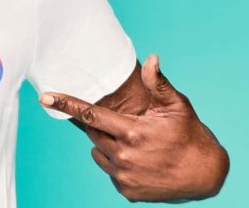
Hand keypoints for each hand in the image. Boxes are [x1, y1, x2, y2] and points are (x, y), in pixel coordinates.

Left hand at [40, 54, 228, 201]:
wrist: (204, 174)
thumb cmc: (189, 134)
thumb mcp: (176, 106)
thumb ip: (158, 83)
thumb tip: (151, 58)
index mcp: (132, 133)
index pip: (90, 114)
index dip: (65, 105)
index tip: (44, 97)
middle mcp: (124, 156)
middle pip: (92, 132)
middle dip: (100, 125)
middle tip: (120, 123)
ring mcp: (124, 176)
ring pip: (98, 151)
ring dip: (108, 144)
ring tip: (134, 143)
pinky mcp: (126, 190)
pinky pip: (108, 169)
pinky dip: (116, 162)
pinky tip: (138, 159)